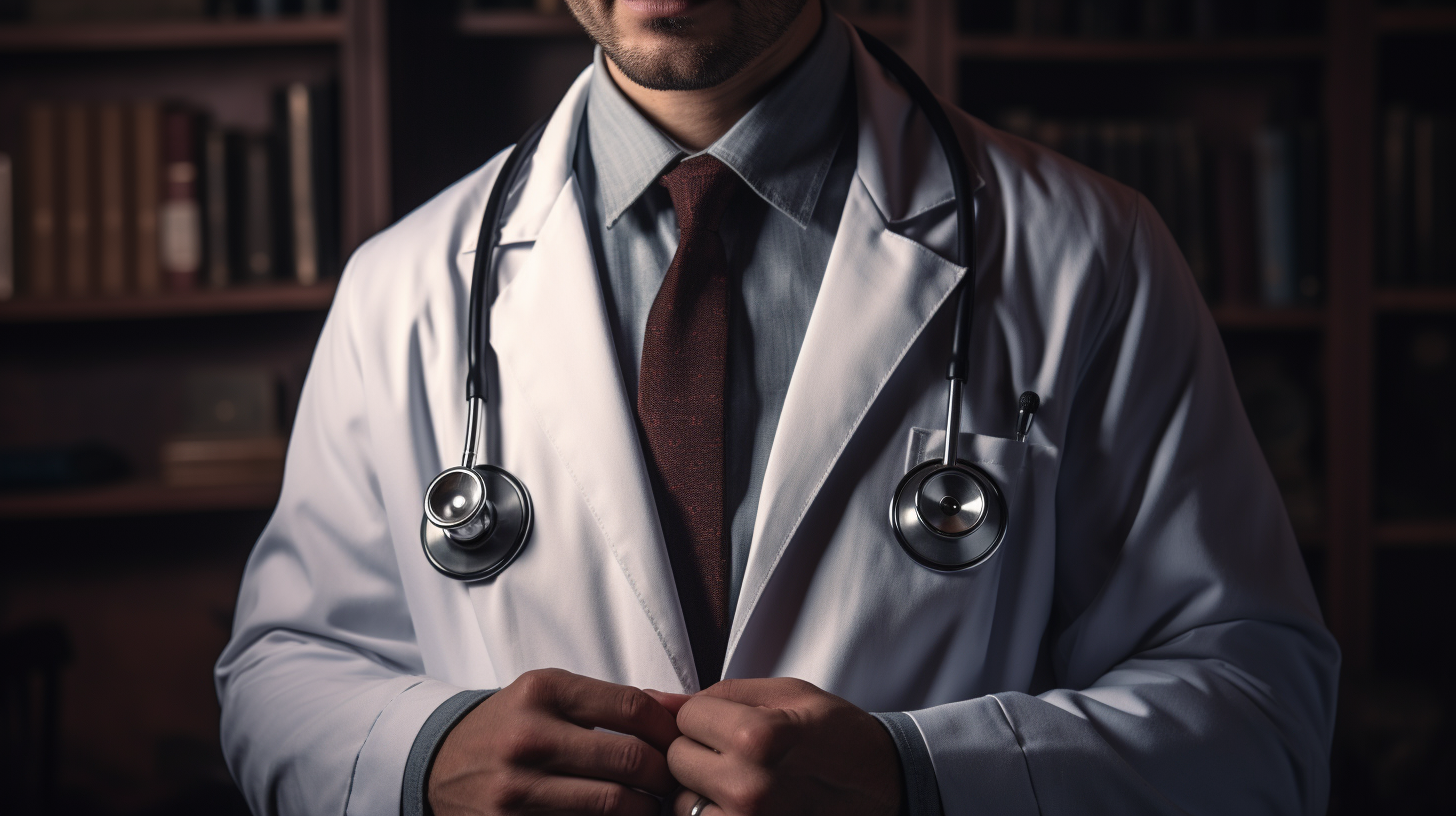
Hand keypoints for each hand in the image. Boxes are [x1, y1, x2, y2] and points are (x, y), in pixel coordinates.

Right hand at [429, 668, 681, 815]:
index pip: (632, 708)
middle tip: (673, 782)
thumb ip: (612, 701)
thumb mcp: (551, 696)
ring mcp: (517, 789)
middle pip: (630, 759)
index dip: (669, 730)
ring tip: (649, 804)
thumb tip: (680, 708)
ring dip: (645, 809)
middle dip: (665, 775)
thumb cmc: (509, 726)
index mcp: (542, 691)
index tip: (680, 743)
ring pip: (614, 805)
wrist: (438, 764)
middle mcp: (528, 737)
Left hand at [665, 678, 901, 815]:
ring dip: (701, 789)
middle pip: (676, 759)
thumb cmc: (839, 736)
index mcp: (758, 737)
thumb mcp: (788, 695)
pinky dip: (714, 813)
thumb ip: (719, 694)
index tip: (734, 722)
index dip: (706, 715)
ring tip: (742, 780)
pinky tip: (741, 804)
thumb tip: (654, 699)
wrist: (887, 787)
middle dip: (699, 751)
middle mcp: (748, 787)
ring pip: (681, 801)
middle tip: (738, 752)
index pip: (686, 717)